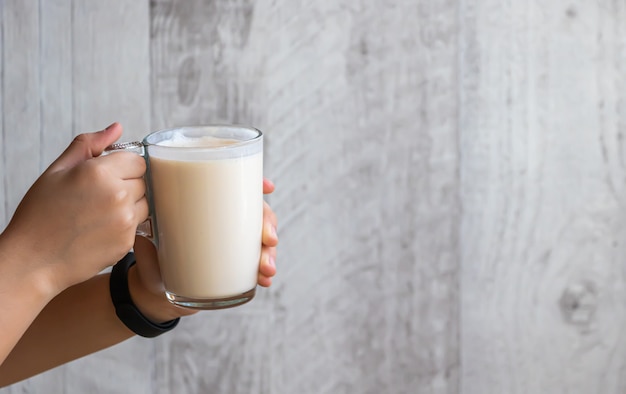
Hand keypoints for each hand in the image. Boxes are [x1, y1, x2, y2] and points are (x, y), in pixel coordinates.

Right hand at [1, 123, 147, 295]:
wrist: (33, 260)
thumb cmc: (41, 213)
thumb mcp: (57, 171)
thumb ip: (89, 145)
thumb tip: (117, 128)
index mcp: (100, 172)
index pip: (138, 160)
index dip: (123, 166)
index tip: (107, 175)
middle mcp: (118, 195)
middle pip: (143, 181)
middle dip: (126, 184)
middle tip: (97, 197)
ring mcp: (125, 221)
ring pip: (145, 203)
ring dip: (130, 205)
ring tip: (99, 213)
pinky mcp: (128, 242)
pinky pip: (138, 225)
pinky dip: (125, 226)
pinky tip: (100, 229)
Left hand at [131, 178, 278, 321]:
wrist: (153, 289)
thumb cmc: (153, 253)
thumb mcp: (150, 233)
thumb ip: (150, 222)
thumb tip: (150, 213)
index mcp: (212, 209)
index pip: (238, 190)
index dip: (256, 185)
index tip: (268, 187)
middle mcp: (228, 225)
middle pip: (258, 215)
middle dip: (269, 225)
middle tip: (268, 239)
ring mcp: (234, 248)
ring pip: (263, 242)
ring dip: (270, 254)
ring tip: (266, 268)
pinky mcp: (235, 270)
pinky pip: (257, 269)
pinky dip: (263, 275)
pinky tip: (265, 280)